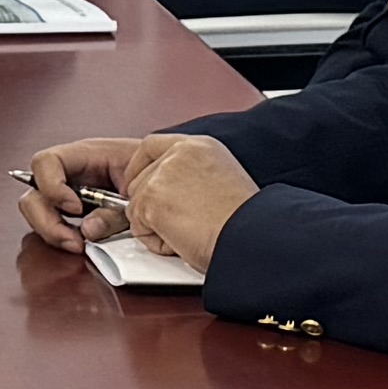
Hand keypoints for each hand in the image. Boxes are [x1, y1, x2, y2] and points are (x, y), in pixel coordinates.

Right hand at [17, 135, 166, 244]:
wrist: (168, 175)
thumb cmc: (154, 169)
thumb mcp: (138, 189)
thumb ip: (114, 212)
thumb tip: (87, 230)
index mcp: (84, 155)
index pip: (46, 162)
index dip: (52, 186)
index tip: (74, 208)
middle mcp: (69, 173)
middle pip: (33, 194)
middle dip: (46, 220)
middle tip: (72, 239)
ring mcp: (67, 192)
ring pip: (37, 211)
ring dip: (52, 231)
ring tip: (77, 244)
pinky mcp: (72, 210)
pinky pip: (52, 222)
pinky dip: (62, 235)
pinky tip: (80, 242)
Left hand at [123, 140, 257, 264]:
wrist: (251, 237)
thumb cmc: (246, 221)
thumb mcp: (222, 181)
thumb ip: (192, 177)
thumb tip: (171, 193)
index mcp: (200, 146)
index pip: (152, 146)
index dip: (139, 168)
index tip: (140, 187)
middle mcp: (179, 153)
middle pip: (138, 179)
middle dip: (149, 206)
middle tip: (179, 225)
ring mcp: (162, 174)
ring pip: (136, 206)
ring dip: (156, 227)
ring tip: (191, 232)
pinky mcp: (151, 199)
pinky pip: (139, 228)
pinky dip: (158, 242)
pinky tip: (184, 241)